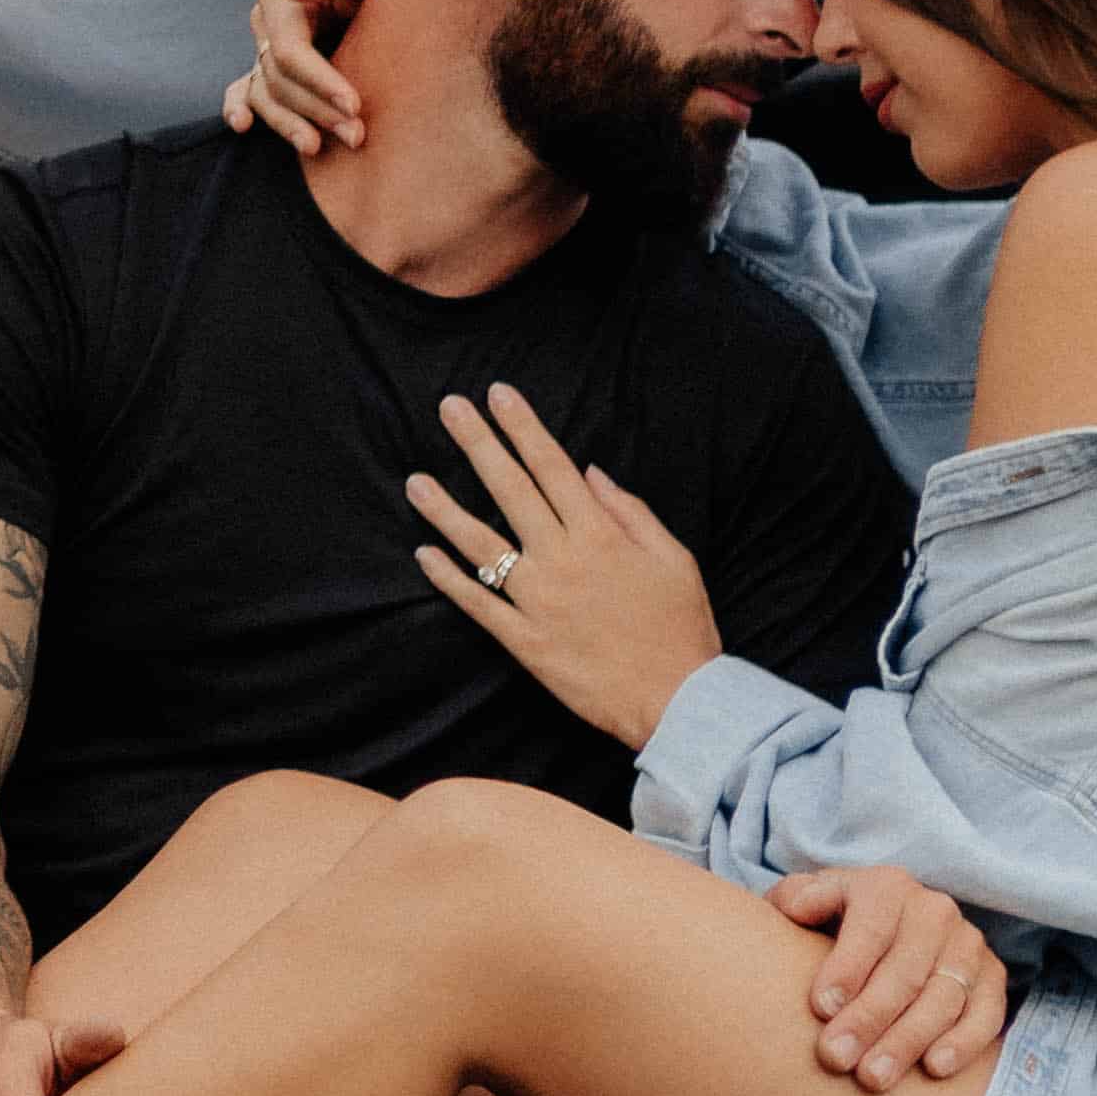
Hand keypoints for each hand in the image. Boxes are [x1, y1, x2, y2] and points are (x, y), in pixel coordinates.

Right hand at [215, 0, 383, 159]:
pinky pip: (244, 94)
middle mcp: (265, 25)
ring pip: (264, 97)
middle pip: (278, 81)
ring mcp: (264, 52)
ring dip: (290, 125)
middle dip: (317, 111)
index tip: (355, 106)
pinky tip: (242, 125)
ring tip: (317, 148)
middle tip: (357, 136)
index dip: (319, 82)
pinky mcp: (270, 74)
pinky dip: (238, 109)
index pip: (290, 53)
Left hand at [396, 385, 722, 745]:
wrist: (679, 700)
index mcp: (600, 536)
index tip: (498, 394)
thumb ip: (631, 512)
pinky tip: (425, 554)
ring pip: (481, 545)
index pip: (552, 467)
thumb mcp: (674, 558)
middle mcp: (563, 560)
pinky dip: (450, 579)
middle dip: (477, 444)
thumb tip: (591, 472)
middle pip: (511, 490)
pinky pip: (479, 605)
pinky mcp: (525, 641)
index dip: (523, 427)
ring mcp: (538, 601)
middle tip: (448, 408)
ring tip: (414, 481)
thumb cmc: (682, 627)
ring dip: (444, 510)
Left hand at [774, 862, 1003, 1090]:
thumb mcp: (814, 901)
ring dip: (908, 1040)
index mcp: (887, 888)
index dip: (847, 969)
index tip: (820, 1009)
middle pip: (905, 971)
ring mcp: (968, 945)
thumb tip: (797, 908)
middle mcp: (934, 911)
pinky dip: (964, 1043)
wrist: (892, 934)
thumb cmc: (838, 925)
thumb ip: (798, 899)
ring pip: (943, 997)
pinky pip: (986, 1014)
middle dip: (869, 1018)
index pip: (870, 929)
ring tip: (873, 1077)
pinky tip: (934, 1069)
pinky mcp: (993, 978)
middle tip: (835, 1057)